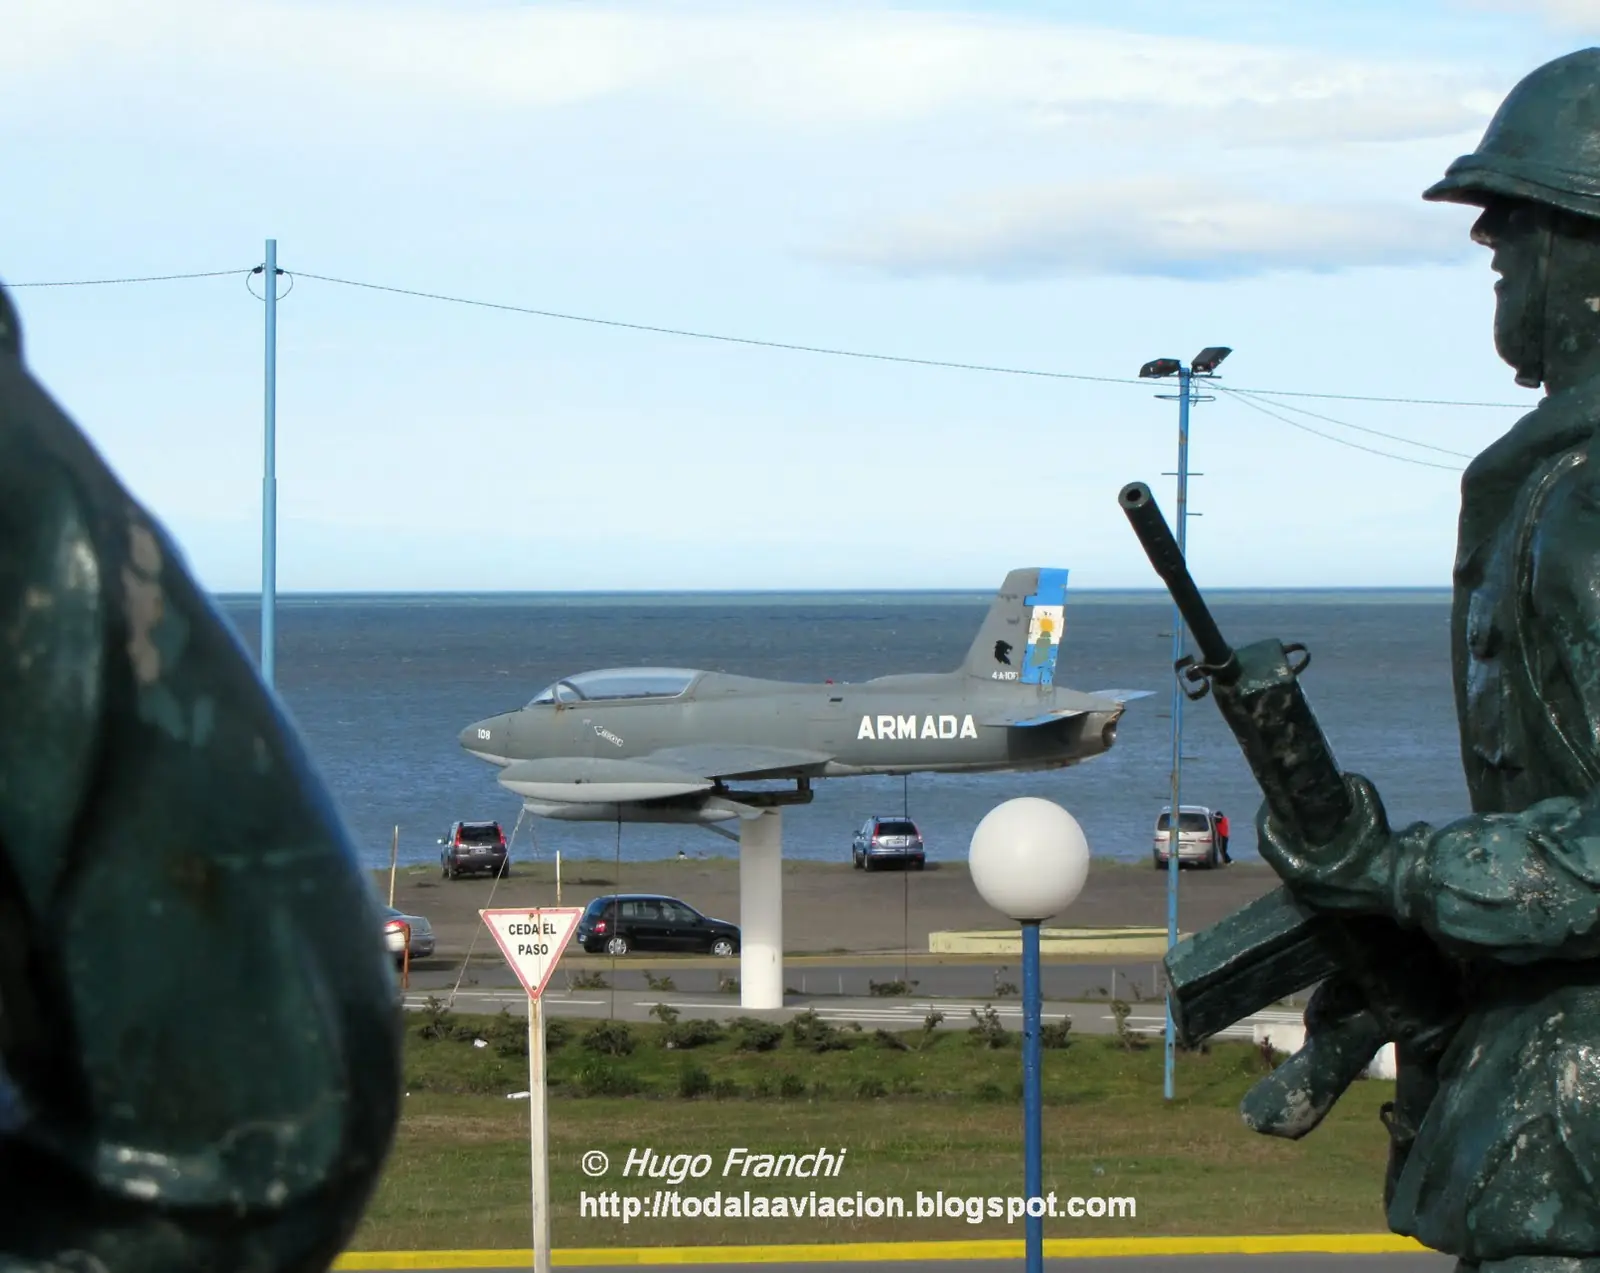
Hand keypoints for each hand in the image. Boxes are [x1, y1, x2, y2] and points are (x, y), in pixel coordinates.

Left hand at [1255, 773, 1397, 912]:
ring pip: (1290, 869)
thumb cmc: (1382, 851)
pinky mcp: (1326, 907)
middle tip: (1288, 812)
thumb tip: (1345, 778)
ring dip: (1293, 849)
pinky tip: (1318, 851)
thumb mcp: (1370, 812)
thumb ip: (1356, 790)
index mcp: (1300, 871)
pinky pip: (1307, 882)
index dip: (1267, 819)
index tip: (1274, 803)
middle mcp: (1300, 889)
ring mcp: (1312, 901)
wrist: (1407, 886)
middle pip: (1277, 855)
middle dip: (1281, 832)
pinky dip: (1308, 865)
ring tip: (1301, 828)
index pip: (1268, 841)